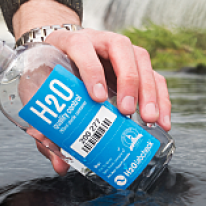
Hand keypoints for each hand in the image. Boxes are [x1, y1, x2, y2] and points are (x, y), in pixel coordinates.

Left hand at [12, 0, 170, 174]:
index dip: (91, 71)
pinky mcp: (137, 65)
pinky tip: (162, 121)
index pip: (82, 48)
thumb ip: (48, 124)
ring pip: (143, 61)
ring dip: (149, 91)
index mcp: (71, 42)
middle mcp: (100, 41)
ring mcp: (122, 50)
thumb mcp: (43, 91)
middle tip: (127, 110)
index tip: (96, 98)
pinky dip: (162, 98)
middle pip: (121, 49)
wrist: (64, 50)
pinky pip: (155, 76)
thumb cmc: (54, 72)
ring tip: (150, 119)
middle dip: (128, 81)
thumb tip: (59, 164)